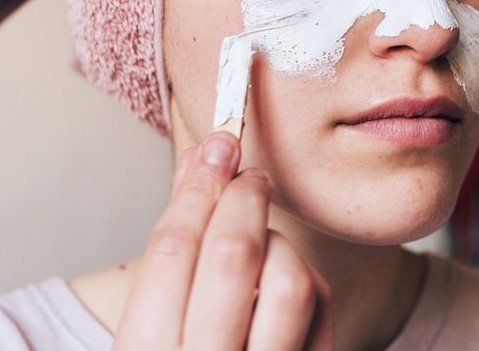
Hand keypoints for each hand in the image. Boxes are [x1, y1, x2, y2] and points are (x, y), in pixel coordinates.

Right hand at [113, 132, 333, 349]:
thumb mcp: (155, 337)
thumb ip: (174, 262)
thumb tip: (201, 166)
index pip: (172, 253)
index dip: (196, 188)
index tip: (216, 145)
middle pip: (231, 258)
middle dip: (244, 198)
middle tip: (250, 173)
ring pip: (289, 280)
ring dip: (280, 244)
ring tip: (264, 241)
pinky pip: (323, 311)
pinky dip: (308, 282)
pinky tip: (287, 284)